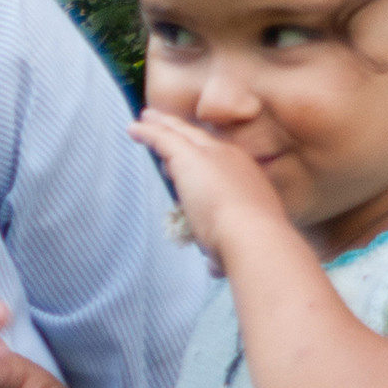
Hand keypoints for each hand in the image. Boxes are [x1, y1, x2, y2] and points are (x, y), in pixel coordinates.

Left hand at [127, 108, 288, 263]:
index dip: (202, 157)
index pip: (219, 159)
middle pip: (200, 139)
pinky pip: (163, 138)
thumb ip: (220, 251)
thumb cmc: (250, 247)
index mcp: (246, 176)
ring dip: (162, 126)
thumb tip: (214, 267)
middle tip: (164, 125)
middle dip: (181, 131)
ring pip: (181, 133)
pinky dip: (148, 133)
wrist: (254, 236)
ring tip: (145, 120)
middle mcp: (231, 158)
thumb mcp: (234, 242)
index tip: (185, 160)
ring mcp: (211, 155)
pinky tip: (133, 129)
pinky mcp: (188, 157)